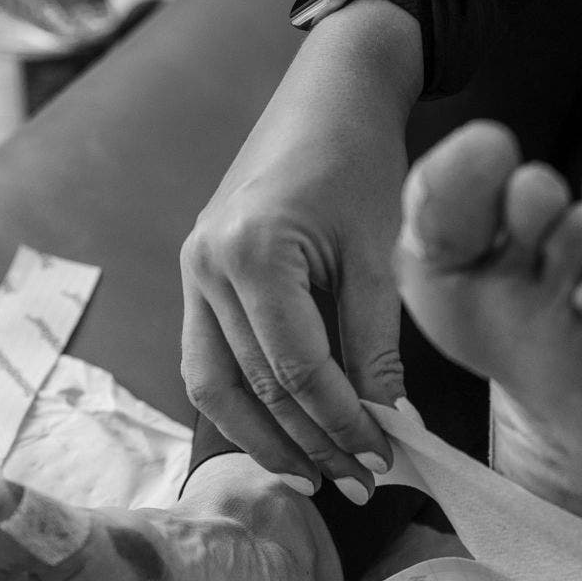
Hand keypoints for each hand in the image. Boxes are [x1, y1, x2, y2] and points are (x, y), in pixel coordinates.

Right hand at [180, 0, 422, 497]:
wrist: (327, 96)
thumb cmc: (360, 162)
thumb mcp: (380, 254)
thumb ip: (376, 344)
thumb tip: (389, 427)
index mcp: (252, 252)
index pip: (295, 370)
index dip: (341, 423)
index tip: (382, 459)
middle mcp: (206, 266)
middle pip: (253, 388)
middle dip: (307, 444)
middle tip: (357, 483)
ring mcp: (191, 273)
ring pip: (214, 387)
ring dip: (264, 439)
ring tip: (315, 477)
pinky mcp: (196, 279)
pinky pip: (209, 361)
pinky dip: (244, 406)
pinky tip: (285, 435)